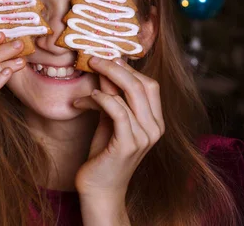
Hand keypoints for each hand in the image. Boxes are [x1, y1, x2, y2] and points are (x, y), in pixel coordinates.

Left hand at [73, 56, 164, 203]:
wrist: (100, 188)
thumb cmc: (103, 153)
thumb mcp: (109, 119)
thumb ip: (111, 96)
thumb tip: (104, 67)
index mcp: (155, 120)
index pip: (149, 84)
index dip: (128, 68)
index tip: (107, 55)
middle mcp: (155, 128)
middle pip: (142, 84)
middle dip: (117, 67)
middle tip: (94, 57)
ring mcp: (144, 137)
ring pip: (131, 94)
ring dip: (106, 78)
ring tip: (88, 71)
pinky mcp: (128, 144)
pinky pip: (117, 111)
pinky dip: (102, 98)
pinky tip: (87, 97)